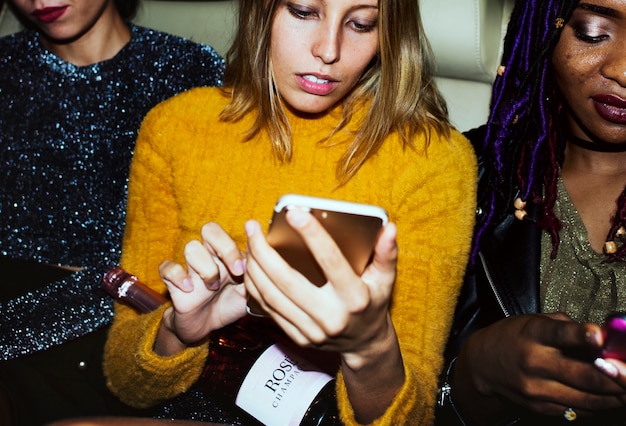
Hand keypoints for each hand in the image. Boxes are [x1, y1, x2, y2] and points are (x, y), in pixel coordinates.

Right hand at [156, 222, 247, 353]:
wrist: (205, 326)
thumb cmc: (229, 304)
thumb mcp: (249, 293)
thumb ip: (258, 277)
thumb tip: (274, 266)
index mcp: (228, 254)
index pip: (233, 234)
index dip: (239, 248)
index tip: (245, 270)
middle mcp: (210, 255)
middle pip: (210, 229)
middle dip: (224, 247)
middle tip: (234, 271)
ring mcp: (191, 266)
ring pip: (191, 246)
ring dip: (205, 266)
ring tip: (212, 287)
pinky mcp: (173, 280)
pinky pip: (167, 267)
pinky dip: (177, 275)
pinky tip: (189, 288)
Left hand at [244, 208, 403, 421]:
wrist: (364, 344)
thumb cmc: (373, 303)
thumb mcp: (385, 280)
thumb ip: (386, 253)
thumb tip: (389, 228)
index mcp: (354, 298)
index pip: (331, 261)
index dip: (312, 235)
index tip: (294, 213)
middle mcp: (331, 317)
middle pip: (288, 280)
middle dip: (265, 251)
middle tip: (253, 227)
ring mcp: (312, 330)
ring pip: (272, 295)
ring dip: (255, 268)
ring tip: (249, 243)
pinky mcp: (298, 337)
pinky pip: (269, 309)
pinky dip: (255, 287)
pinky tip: (251, 267)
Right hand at [453, 313, 625, 423]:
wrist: (482, 364)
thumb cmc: (513, 337)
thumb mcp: (535, 321)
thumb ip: (567, 327)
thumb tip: (603, 338)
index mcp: (533, 334)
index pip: (558, 334)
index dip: (581, 335)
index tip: (599, 335)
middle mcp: (534, 362)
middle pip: (584, 375)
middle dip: (617, 378)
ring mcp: (536, 388)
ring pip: (587, 398)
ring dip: (614, 396)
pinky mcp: (539, 406)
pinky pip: (577, 410)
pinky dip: (597, 406)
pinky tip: (609, 399)